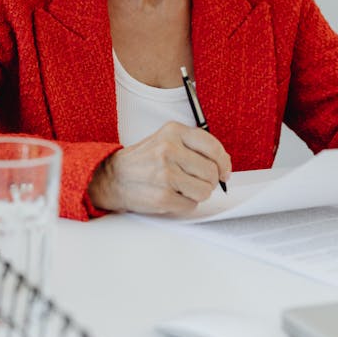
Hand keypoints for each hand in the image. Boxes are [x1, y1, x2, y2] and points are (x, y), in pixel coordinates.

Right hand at [88, 121, 230, 215]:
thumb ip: (194, 146)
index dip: (224, 163)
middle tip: (195, 181)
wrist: (113, 177)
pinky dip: (185, 204)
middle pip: (211, 172)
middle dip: (209, 181)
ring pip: (204, 190)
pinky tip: (171, 196)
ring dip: (197, 194)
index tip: (224, 172)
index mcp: (173, 131)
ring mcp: (165, 174)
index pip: (213, 147)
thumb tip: (224, 164)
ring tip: (181, 188)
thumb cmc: (144, 160)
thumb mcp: (166, 140)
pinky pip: (191, 205)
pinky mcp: (162, 196)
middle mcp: (169, 150)